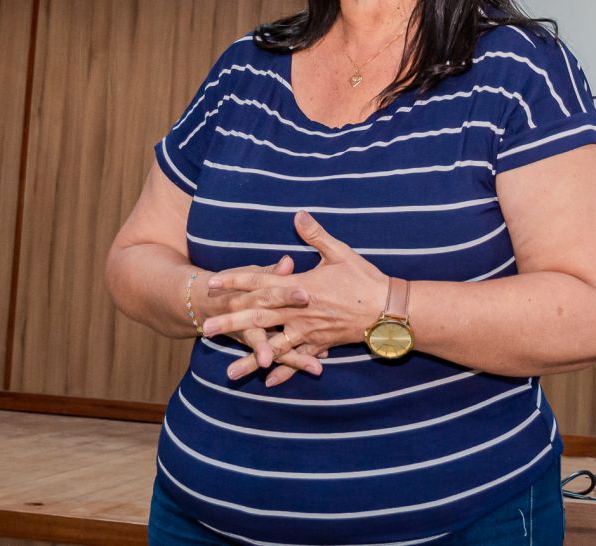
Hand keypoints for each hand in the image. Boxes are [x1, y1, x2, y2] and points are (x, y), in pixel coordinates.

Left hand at [204, 212, 387, 384]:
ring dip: (251, 358)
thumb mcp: (340, 252)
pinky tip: (268, 381)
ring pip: (274, 346)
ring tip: (229, 372)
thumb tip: (297, 214)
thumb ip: (315, 235)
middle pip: (259, 317)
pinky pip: (299, 359)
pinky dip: (284, 371)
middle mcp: (299, 311)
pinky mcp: (320, 344)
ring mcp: (309, 331)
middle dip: (231, 322)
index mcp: (301, 286)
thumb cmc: (365, 279)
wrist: (389, 310)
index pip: (262, 282)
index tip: (214, 284)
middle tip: (206, 328)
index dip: (237, 282)